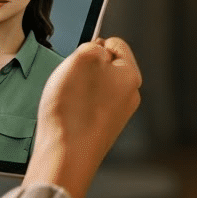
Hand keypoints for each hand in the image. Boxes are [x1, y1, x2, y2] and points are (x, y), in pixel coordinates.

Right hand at [21, 36, 142, 197]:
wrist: (66, 154)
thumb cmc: (74, 107)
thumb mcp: (81, 58)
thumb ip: (92, 45)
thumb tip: (98, 50)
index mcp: (130, 76)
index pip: (116, 43)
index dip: (94, 44)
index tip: (80, 56)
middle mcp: (129, 96)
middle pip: (105, 65)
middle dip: (85, 67)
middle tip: (71, 79)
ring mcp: (116, 114)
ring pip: (94, 86)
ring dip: (77, 86)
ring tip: (66, 99)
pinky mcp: (101, 128)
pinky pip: (87, 106)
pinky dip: (74, 105)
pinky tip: (66, 113)